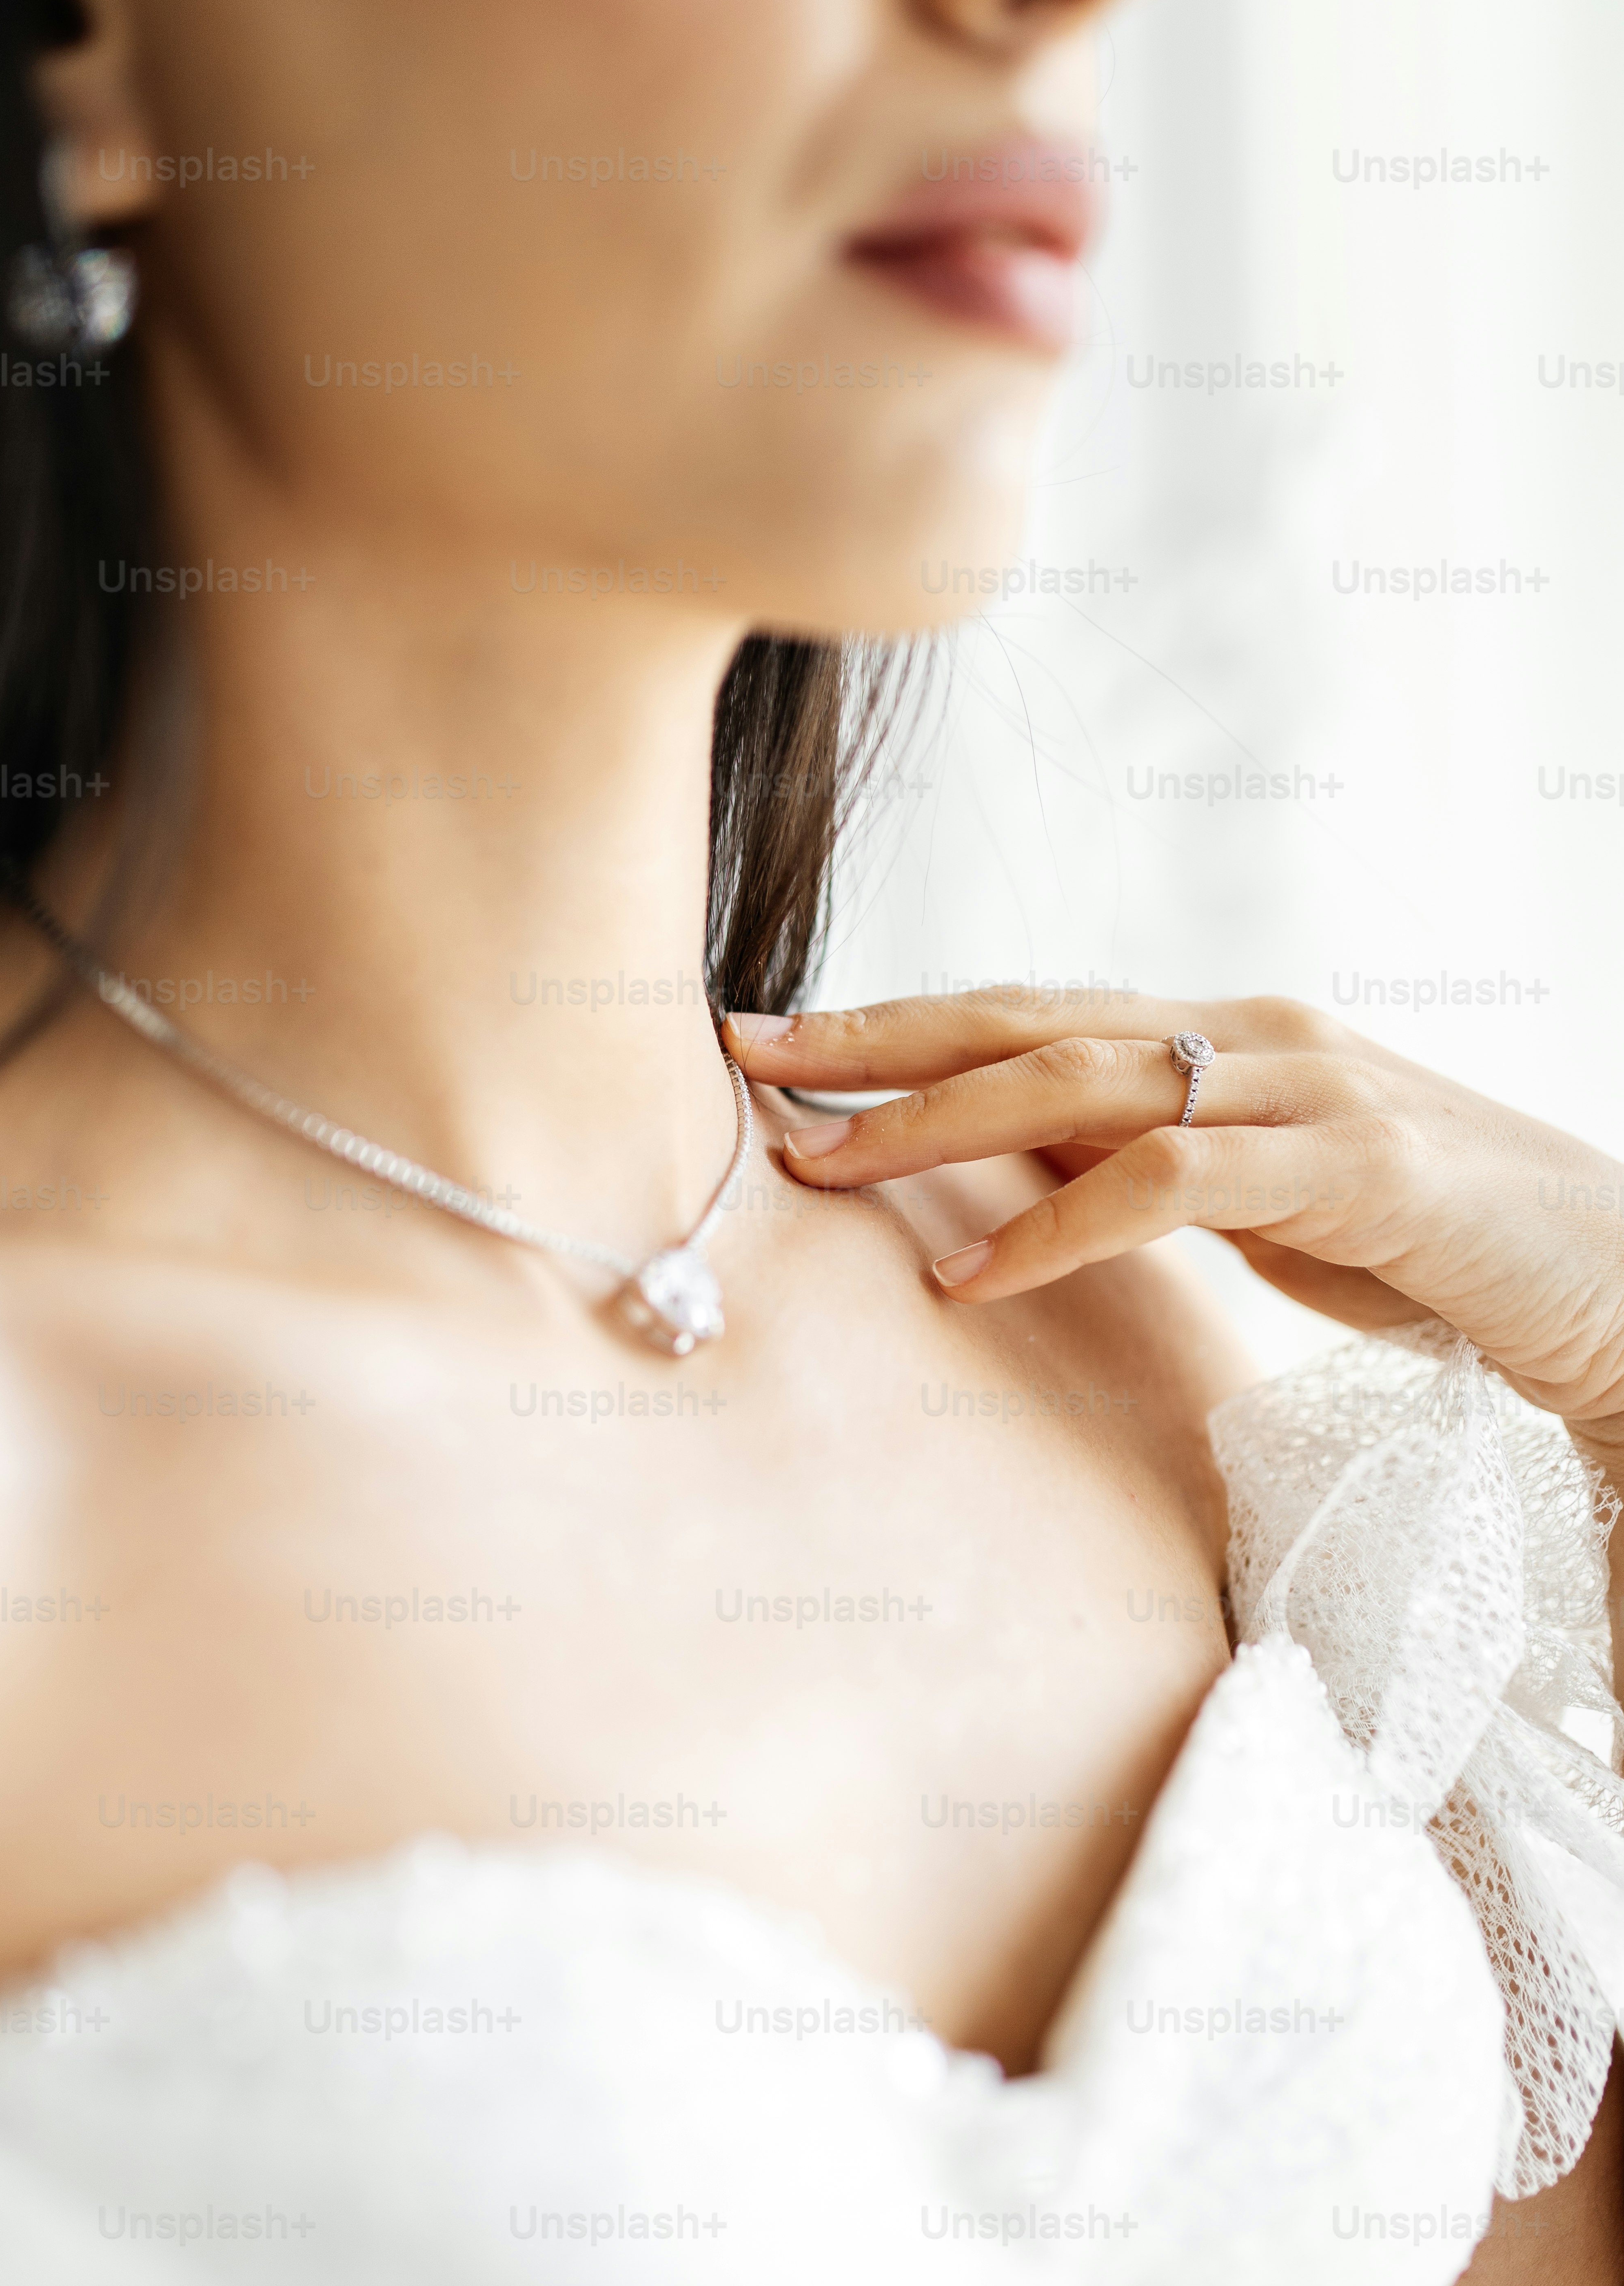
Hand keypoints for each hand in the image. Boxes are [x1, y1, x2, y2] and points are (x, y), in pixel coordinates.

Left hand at [723, 989, 1623, 1448]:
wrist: (1606, 1276)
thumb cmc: (1425, 1246)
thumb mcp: (1259, 1199)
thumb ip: (1150, 1164)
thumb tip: (1018, 1167)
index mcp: (1228, 1036)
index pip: (1036, 1009)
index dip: (902, 1017)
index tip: (777, 1035)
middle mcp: (1258, 1035)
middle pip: (1034, 1018)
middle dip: (882, 1037)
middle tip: (747, 1052)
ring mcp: (1308, 1088)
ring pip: (1086, 1083)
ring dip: (940, 1120)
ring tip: (822, 1163)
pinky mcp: (1351, 1165)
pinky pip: (1173, 1182)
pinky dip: (1060, 1224)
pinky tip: (973, 1276)